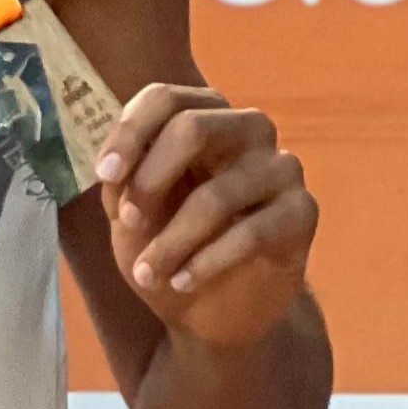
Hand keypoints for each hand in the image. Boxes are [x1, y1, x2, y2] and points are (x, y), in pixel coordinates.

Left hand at [96, 85, 317, 349]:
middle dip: (150, 179)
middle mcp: (247, 130)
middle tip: (127, 221)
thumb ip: (122, 183)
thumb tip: (117, 170)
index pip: (165, 99)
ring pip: (218, 195)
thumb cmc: (169, 245)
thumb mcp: (131, 213)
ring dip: (171, 242)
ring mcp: (281, 168)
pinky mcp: (302, 212)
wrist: (214, 308)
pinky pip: (252, 233)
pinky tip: (182, 283)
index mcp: (203, 116)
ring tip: (147, 275)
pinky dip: (207, 263)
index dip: (130, 133)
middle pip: (194, 128)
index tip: (105, 175)